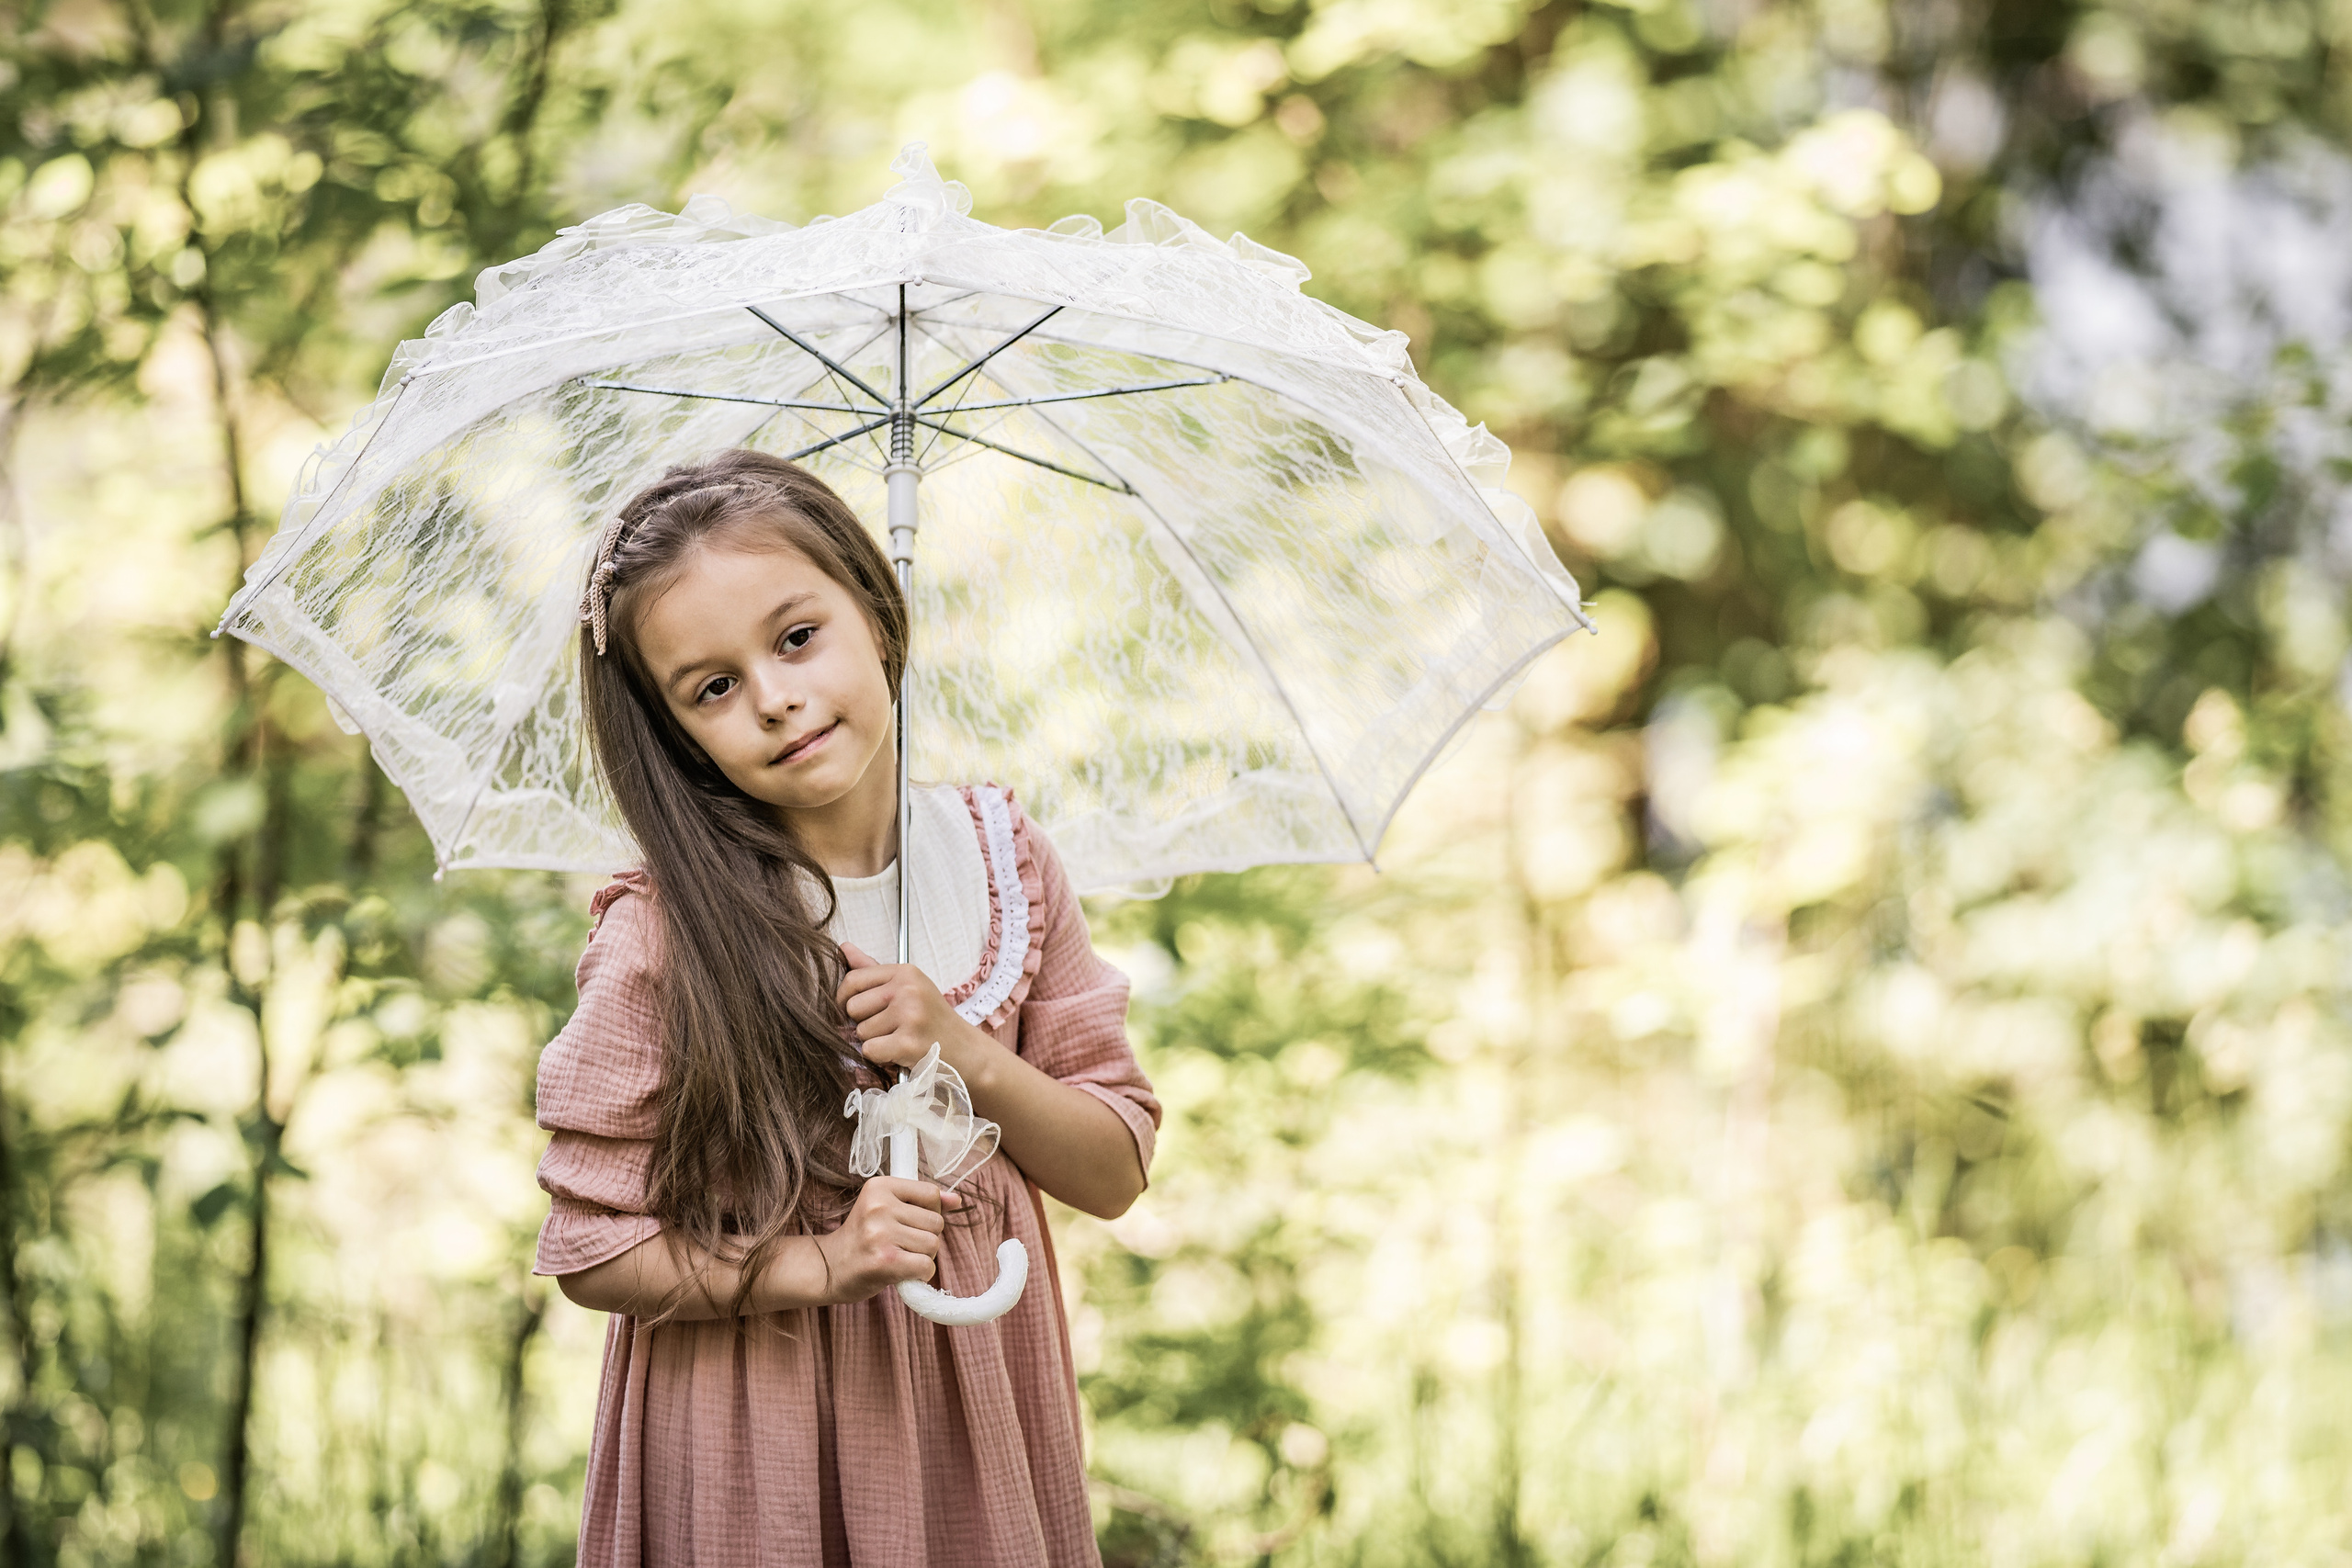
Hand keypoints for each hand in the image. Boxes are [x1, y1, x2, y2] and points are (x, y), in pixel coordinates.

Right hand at [814, 1176, 960, 1302]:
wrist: (829, 1268)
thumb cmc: (862, 1238)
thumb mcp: (887, 1210)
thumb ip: (922, 1203)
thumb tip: (957, 1200)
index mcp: (879, 1186)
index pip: (931, 1193)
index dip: (929, 1212)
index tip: (908, 1223)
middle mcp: (879, 1206)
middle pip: (936, 1221)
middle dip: (925, 1237)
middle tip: (900, 1244)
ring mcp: (880, 1233)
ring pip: (933, 1244)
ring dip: (922, 1257)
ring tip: (898, 1257)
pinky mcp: (884, 1260)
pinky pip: (926, 1265)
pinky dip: (920, 1274)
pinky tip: (902, 1272)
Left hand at [838, 941, 971, 1071]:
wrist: (966, 1050)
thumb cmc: (932, 1018)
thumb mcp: (908, 987)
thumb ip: (872, 969)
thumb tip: (843, 947)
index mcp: (906, 972)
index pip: (853, 979)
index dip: (844, 998)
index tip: (855, 1010)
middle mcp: (908, 990)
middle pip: (853, 1007)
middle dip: (863, 1022)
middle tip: (888, 1027)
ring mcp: (909, 1016)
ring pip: (861, 1032)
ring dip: (874, 1041)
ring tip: (898, 1038)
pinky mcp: (909, 1043)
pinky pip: (870, 1050)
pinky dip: (880, 1057)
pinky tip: (899, 1052)